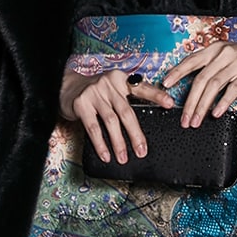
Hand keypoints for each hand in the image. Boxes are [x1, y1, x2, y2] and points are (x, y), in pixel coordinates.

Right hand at [58, 67, 174, 165]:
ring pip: (111, 121)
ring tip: (123, 157)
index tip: (170, 104)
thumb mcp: (113, 89)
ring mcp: (94, 93)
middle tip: (142, 151)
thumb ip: (127, 98)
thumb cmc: (95, 92)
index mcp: (121, 79)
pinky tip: (106, 154)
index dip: (156, 95)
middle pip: (126, 111)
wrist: (66, 86)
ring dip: (118, 142)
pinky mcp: (81, 104)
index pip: (141, 88)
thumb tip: (144, 124)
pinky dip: (100, 143)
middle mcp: (108, 83)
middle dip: (135, 133)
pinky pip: (93, 127)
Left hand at [161, 41, 236, 127]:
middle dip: (190, 101)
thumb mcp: (224, 56)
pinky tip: (216, 113)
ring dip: (203, 106)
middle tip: (184, 118)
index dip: (177, 72)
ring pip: (214, 86)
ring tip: (196, 120)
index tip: (165, 84)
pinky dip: (223, 102)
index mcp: (214, 50)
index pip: (191, 61)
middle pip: (201, 79)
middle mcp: (223, 54)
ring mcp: (236, 63)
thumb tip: (190, 88)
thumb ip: (209, 67)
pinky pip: (233, 89)